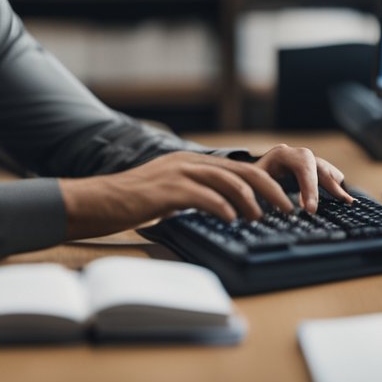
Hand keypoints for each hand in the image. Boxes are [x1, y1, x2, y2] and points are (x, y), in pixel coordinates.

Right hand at [58, 151, 296, 239]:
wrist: (94, 201)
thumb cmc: (127, 204)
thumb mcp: (166, 196)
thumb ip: (191, 198)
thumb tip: (219, 212)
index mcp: (189, 163)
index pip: (237, 169)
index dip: (263, 184)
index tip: (281, 201)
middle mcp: (187, 163)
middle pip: (241, 171)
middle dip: (269, 190)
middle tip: (286, 208)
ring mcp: (177, 173)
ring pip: (227, 181)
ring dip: (251, 200)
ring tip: (264, 216)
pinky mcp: (167, 189)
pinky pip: (204, 195)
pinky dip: (223, 207)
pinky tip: (234, 219)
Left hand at [255, 143, 354, 213]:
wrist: (245, 169)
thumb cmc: (246, 178)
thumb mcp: (249, 182)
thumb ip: (259, 190)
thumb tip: (265, 210)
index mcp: (280, 156)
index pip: (302, 167)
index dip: (310, 187)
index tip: (311, 210)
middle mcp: (295, 154)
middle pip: (319, 166)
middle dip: (331, 186)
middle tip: (342, 203)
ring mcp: (304, 160)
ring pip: (327, 168)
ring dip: (335, 185)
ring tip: (345, 200)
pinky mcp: (309, 168)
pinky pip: (328, 173)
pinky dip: (335, 186)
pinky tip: (342, 199)